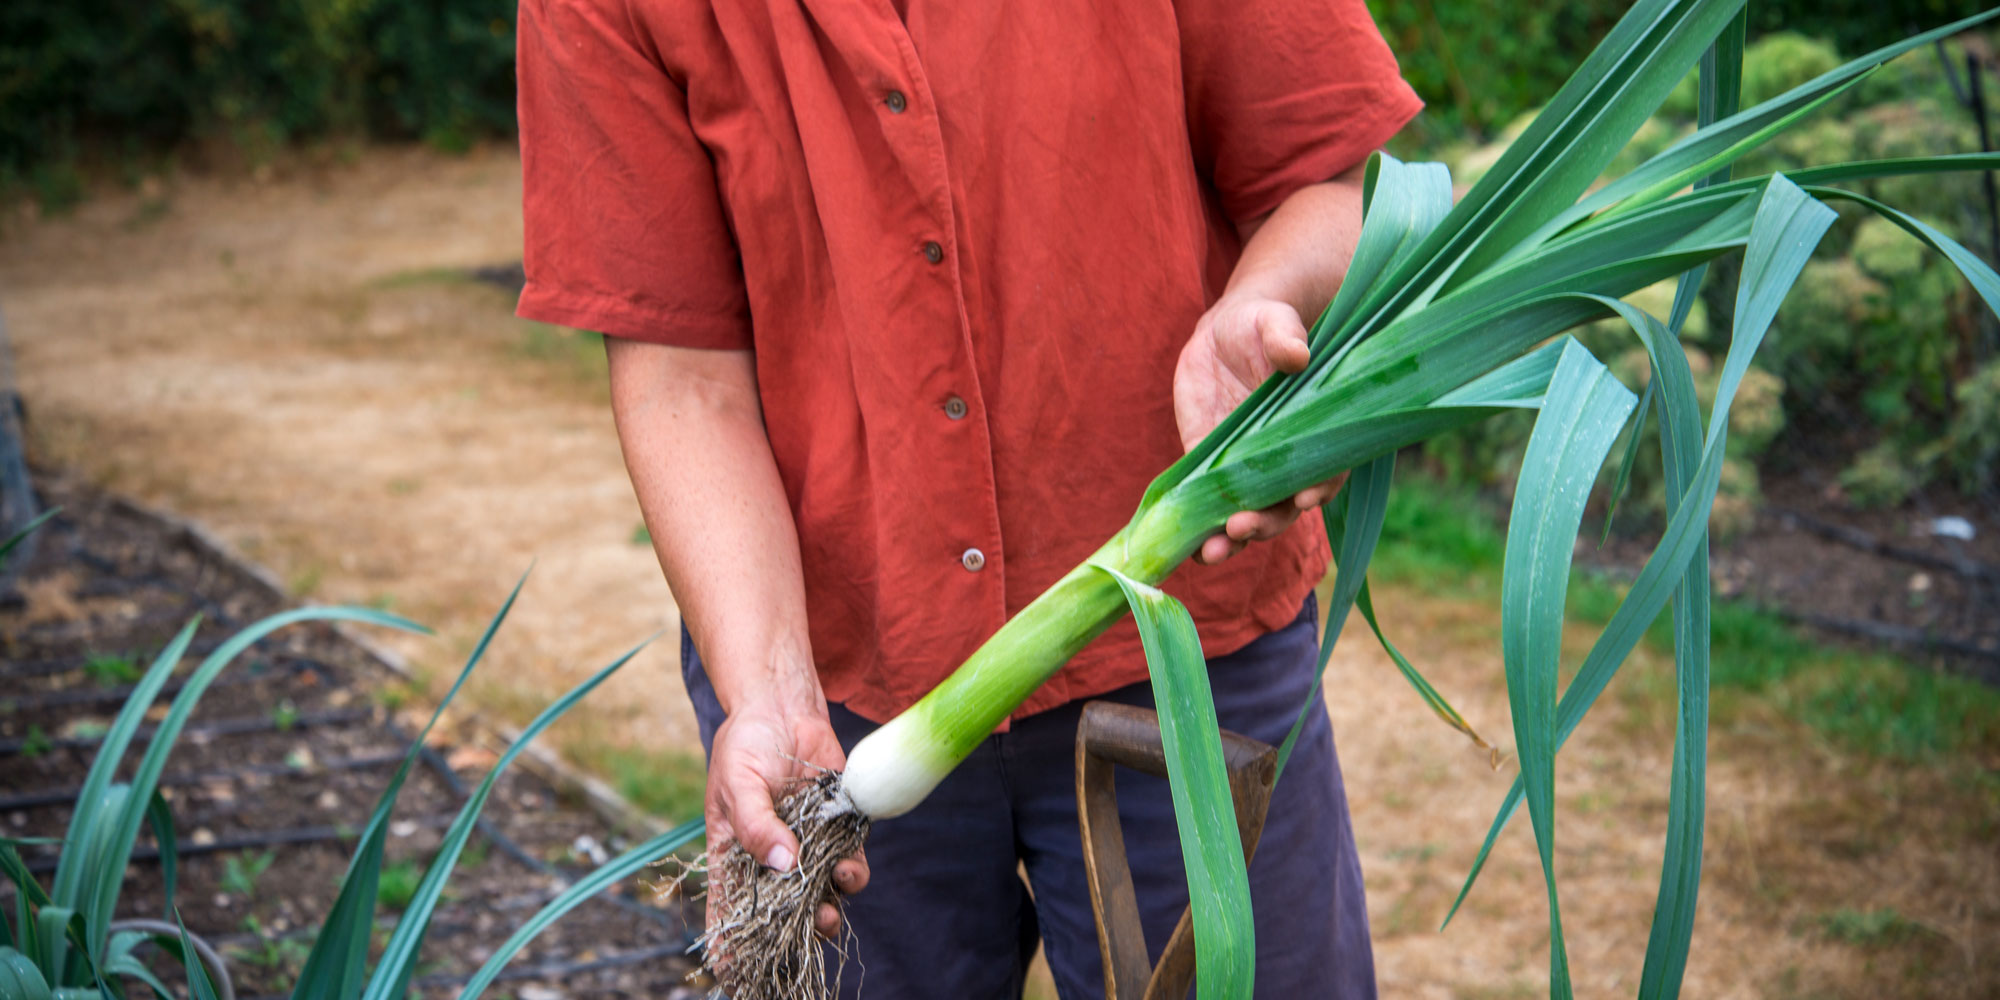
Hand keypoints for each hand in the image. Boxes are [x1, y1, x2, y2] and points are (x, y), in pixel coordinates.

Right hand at [705, 698, 870, 937]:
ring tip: (836, 897)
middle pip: (784, 911)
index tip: (739, 973)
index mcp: (735, 856)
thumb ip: (756, 825)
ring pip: (821, 894)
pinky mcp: (836, 829)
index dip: (734, 944)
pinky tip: (849, 864)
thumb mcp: (738, 783)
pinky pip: (847, 861)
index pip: (731, 909)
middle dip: (800, 929)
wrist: (783, 708)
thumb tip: (783, 864)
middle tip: (815, 927)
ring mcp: (806, 846)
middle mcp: (772, 858)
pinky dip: (852, 870)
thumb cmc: (747, 745)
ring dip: (832, 906)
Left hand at [1173, 292, 1344, 564]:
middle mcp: (1284, 460)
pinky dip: (1202, 527)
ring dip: (1232, 539)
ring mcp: (1246, 468)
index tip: (1304, 497)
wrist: (1230, 330)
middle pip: (1283, 505)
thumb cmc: (1265, 323)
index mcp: (1313, 432)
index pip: (1326, 470)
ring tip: (1213, 553)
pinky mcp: (1211, 464)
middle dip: (1266, 522)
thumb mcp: (1275, 323)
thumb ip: (1285, 338)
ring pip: (1248, 515)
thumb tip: (1295, 355)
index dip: (1319, 486)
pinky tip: (1190, 548)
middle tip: (1242, 527)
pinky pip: (1208, 502)